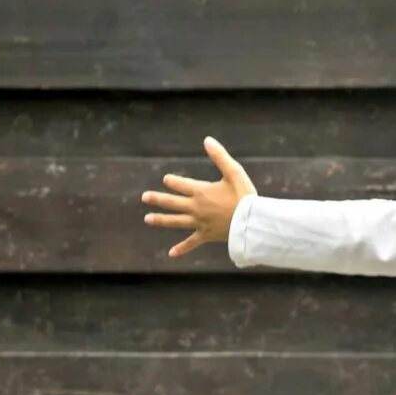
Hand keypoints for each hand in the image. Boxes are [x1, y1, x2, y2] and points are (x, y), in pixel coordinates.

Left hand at [140, 136, 256, 257]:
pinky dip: (182, 248)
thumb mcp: (234, 172)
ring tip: (147, 219)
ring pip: (176, 221)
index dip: (173, 182)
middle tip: (144, 197)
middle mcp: (196, 207)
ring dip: (161, 220)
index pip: (182, 185)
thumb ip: (220, 157)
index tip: (166, 180)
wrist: (251, 222)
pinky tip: (171, 254)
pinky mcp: (206, 235)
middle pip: (172, 203)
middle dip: (158, 199)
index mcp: (202, 192)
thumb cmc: (245, 195)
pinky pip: (191, 243)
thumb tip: (207, 140)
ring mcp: (199, 223)